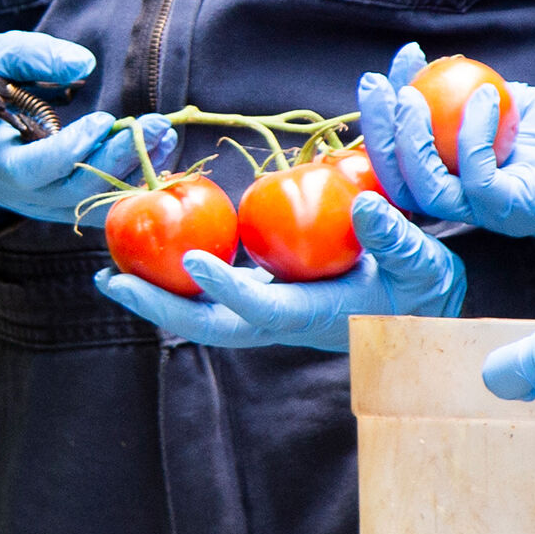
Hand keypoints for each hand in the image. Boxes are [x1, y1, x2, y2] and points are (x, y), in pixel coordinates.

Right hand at [0, 31, 153, 225]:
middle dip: (120, 157)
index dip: (72, 148)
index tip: (104, 119)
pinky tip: (161, 152)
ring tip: (166, 135)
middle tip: (158, 125)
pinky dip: (136, 180)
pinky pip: (107, 203)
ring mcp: (49, 205)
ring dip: (137, 169)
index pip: (36, 168)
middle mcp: (24, 193)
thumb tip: (83, 64)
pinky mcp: (71, 205)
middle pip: (78, 189)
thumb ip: (34, 55)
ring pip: (98, 200)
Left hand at [97, 193, 466, 352]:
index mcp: (316, 317)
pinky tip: (147, 251)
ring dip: (156, 297)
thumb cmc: (424, 285)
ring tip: (109, 272)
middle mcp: (281, 321)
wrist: (419, 308)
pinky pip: (210, 293)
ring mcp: (267, 312)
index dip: (226, 289)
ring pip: (201, 314)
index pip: (261, 309)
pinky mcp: (262, 297)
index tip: (192, 259)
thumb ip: (396, 237)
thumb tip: (363, 207)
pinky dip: (177, 279)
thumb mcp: (424, 260)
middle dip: (159, 308)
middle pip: (209, 326)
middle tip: (111, 280)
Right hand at [356, 42, 534, 240]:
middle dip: (378, 127)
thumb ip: (477, 94)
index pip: (407, 152)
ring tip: (413, 95)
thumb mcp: (520, 105)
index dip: (390, 109)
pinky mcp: (513, 212)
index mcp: (460, 174)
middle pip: (399, 177)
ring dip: (410, 138)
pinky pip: (475, 179)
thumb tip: (437, 67)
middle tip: (375, 83)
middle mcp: (466, 198)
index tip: (397, 61)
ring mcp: (488, 209)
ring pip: (424, 187)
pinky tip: (489, 97)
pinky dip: (473, 136)